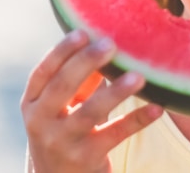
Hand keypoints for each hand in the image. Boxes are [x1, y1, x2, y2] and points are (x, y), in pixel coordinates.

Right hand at [21, 30, 162, 172]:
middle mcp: (41, 123)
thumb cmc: (63, 132)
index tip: (83, 31)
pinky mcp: (85, 158)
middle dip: (87, 63)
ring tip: (138, 77)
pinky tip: (157, 107)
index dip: (61, 51)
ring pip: (90, 112)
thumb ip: (77, 81)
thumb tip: (102, 45)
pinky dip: (137, 120)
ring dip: (116, 92)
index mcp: (32, 104)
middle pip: (63, 87)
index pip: (43, 73)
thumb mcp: (60, 108)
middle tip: (110, 44)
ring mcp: (62, 142)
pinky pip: (115, 134)